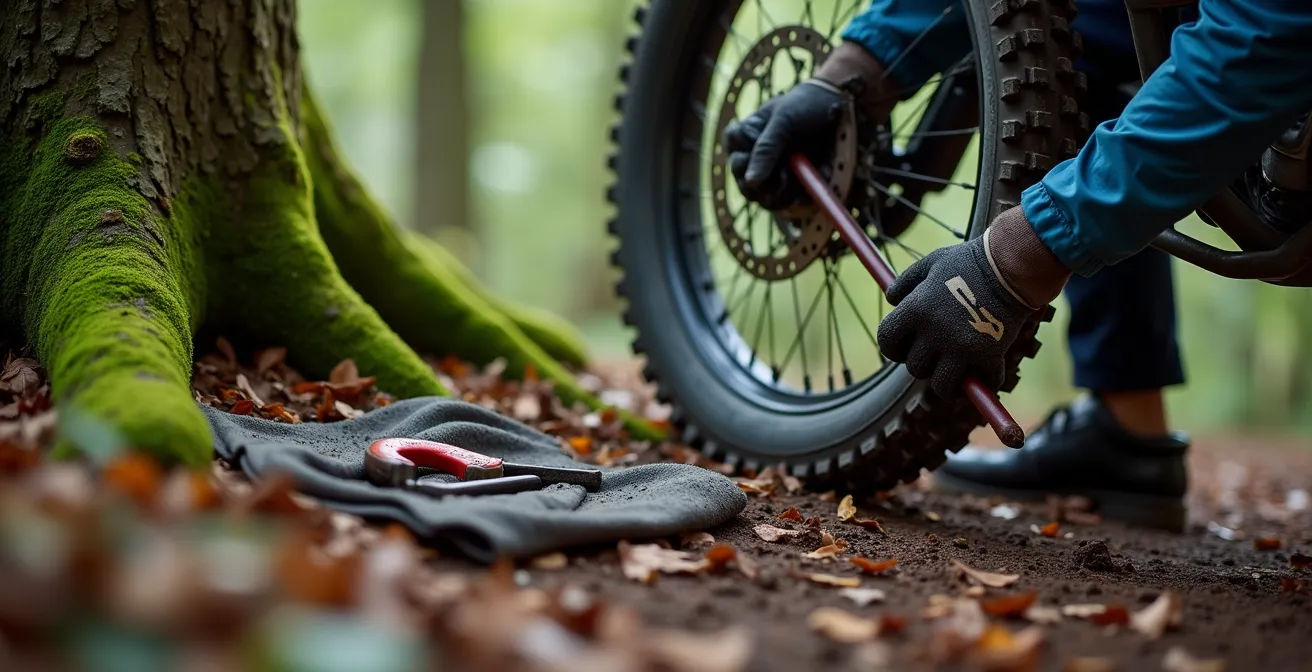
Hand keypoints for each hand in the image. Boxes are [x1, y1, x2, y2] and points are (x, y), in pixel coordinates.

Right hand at [723, 79, 846, 209]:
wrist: (838, 109)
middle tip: (789, 166)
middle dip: (771, 182)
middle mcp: (754, 162)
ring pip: (768, 201)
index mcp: (742, 140)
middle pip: (749, 189)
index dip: (752, 164)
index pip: (736, 164)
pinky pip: (791, 205)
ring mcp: (772, 177)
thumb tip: (750, 182)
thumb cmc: (805, 106)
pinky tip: (815, 176)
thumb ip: (765, 149)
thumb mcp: (784, 120)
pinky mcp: (792, 188)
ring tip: (804, 167)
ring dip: (788, 189)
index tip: (776, 151)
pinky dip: (804, 195)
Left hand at [875, 235, 1037, 399]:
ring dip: (947, 382)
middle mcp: (935, 333)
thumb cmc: (969, 261)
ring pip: (942, 386)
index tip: (903, 348)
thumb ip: (905, 282)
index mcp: (915, 310)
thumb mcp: (931, 263)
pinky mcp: (989, 356)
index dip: (892, 348)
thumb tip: (891, 301)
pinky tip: (984, 374)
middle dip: (923, 363)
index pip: (887, 343)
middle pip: (915, 367)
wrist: (1011, 265)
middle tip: (935, 354)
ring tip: (954, 372)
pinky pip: (982, 385)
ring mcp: (962, 347)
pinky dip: (984, 383)